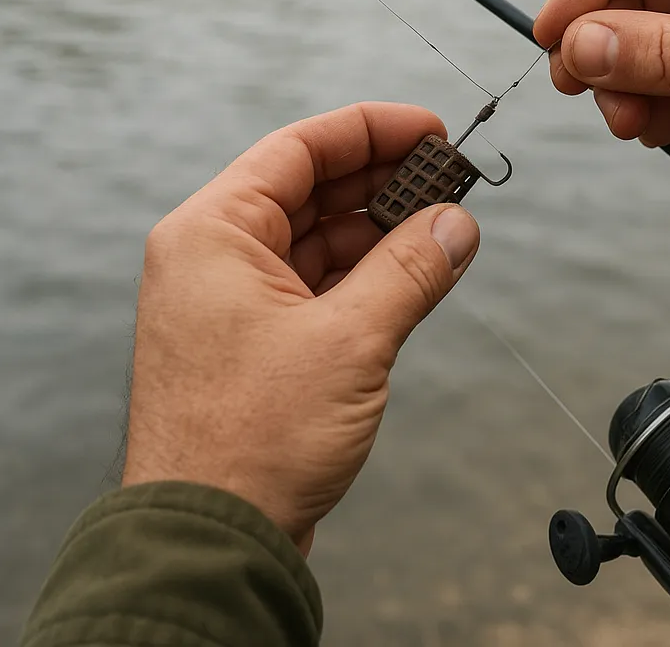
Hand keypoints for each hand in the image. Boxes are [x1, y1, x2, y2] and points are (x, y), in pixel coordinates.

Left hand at [122, 103, 479, 554]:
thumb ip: (411, 270)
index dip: (371, 130)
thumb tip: (459, 223)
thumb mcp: (350, 341)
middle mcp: (216, 256)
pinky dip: (368, 274)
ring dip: (382, 230)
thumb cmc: (252, 440)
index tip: (431, 128)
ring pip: (319, 238)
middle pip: (311, 190)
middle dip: (384, 181)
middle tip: (449, 176)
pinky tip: (415, 269)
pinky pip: (320, 283)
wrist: (210, 543)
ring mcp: (235, 300)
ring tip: (444, 224)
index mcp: (213, 233)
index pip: (299, 149)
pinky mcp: (258, 340)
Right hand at [534, 0, 669, 229]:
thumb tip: (578, 45)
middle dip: (603, 42)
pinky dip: (642, 105)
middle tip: (579, 88)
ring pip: (633, 35)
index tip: (553, 30)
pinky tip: (660, 132)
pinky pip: (652, 75)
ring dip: (620, 82)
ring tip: (632, 124)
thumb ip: (668, 54)